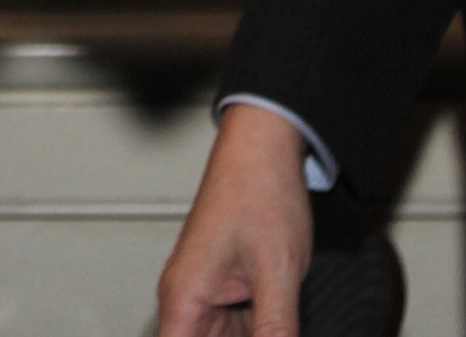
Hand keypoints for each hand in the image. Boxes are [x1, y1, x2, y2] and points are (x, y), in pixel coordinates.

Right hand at [156, 104, 316, 336]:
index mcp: (184, 299)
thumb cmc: (260, 193)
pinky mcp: (228, 291)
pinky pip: (240, 331)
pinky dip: (262, 333)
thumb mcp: (277, 272)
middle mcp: (188, 301)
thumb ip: (276, 328)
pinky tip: (281, 325)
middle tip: (274, 330)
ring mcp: (208, 297)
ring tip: (280, 322)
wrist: (266, 148)